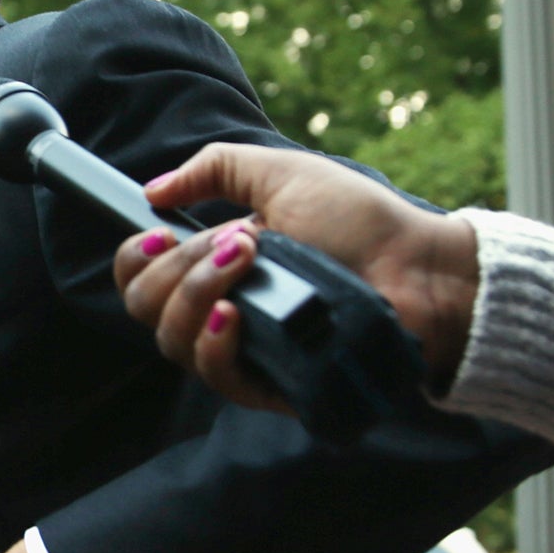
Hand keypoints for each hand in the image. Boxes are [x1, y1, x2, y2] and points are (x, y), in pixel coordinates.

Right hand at [112, 144, 481, 398]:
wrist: (419, 268)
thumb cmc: (362, 223)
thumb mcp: (283, 174)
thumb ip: (216, 168)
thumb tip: (152, 191)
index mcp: (212, 267)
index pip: (139, 278)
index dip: (134, 256)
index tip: (161, 231)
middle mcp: (216, 311)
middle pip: (143, 308)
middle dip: (178, 266)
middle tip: (238, 241)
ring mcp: (240, 350)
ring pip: (171, 340)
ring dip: (199, 292)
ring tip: (252, 260)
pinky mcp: (268, 384)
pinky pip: (215, 374)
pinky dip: (215, 341)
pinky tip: (237, 313)